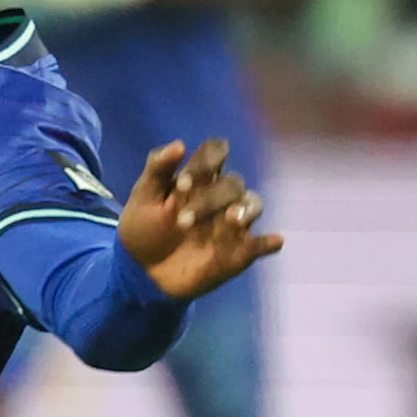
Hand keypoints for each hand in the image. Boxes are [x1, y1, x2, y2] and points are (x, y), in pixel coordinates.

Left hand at [117, 139, 280, 300]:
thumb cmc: (144, 228)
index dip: (206, 161)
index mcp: (198, 176)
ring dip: (245, 210)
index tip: (184, 182)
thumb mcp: (142, 197)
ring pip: (253, 205)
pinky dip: (268, 243)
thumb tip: (180, 145)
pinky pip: (260, 244)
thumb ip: (158, 168)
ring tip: (232, 220)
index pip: (215, 153)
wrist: (143, 271)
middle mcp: (220, 196)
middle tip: (182, 221)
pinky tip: (273, 242)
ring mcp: (232, 223)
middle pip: (232, 183)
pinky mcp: (239, 250)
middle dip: (211, 198)